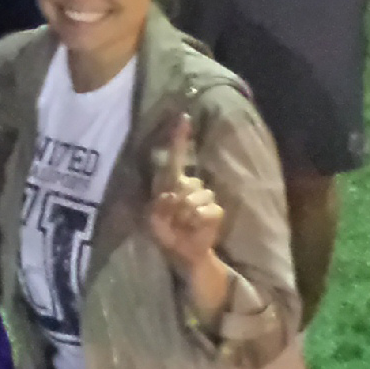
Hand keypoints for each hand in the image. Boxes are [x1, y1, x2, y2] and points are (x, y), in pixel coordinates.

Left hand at [144, 113, 226, 268]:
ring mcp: (205, 196)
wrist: (184, 251)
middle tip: (171, 218)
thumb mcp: (153, 220)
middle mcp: (190, 185)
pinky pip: (208, 211)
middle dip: (174, 203)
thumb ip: (159, 206)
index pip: (176, 155)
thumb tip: (172, 194)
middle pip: (185, 184)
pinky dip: (198, 221)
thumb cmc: (166, 232)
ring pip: (195, 198)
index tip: (184, 117)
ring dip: (184, 215)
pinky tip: (195, 227)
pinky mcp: (216, 210)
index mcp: (172, 182)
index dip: (180, 136)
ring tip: (182, 224)